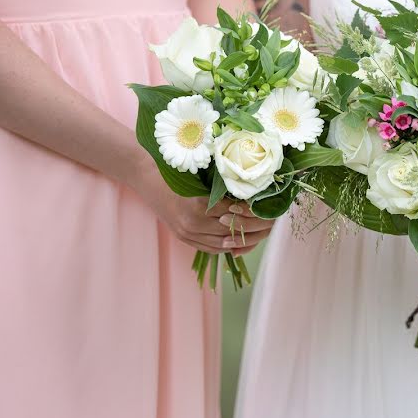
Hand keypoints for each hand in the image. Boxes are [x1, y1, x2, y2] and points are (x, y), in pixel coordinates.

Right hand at [132, 159, 272, 253]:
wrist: (145, 176)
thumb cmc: (176, 169)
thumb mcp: (203, 175)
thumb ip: (224, 186)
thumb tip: (253, 193)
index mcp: (200, 206)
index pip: (238, 215)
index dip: (256, 212)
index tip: (269, 205)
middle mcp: (194, 224)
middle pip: (234, 233)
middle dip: (256, 228)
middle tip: (271, 221)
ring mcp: (187, 233)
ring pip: (225, 244)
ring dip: (244, 240)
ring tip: (261, 231)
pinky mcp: (183, 237)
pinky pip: (211, 248)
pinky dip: (228, 246)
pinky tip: (240, 241)